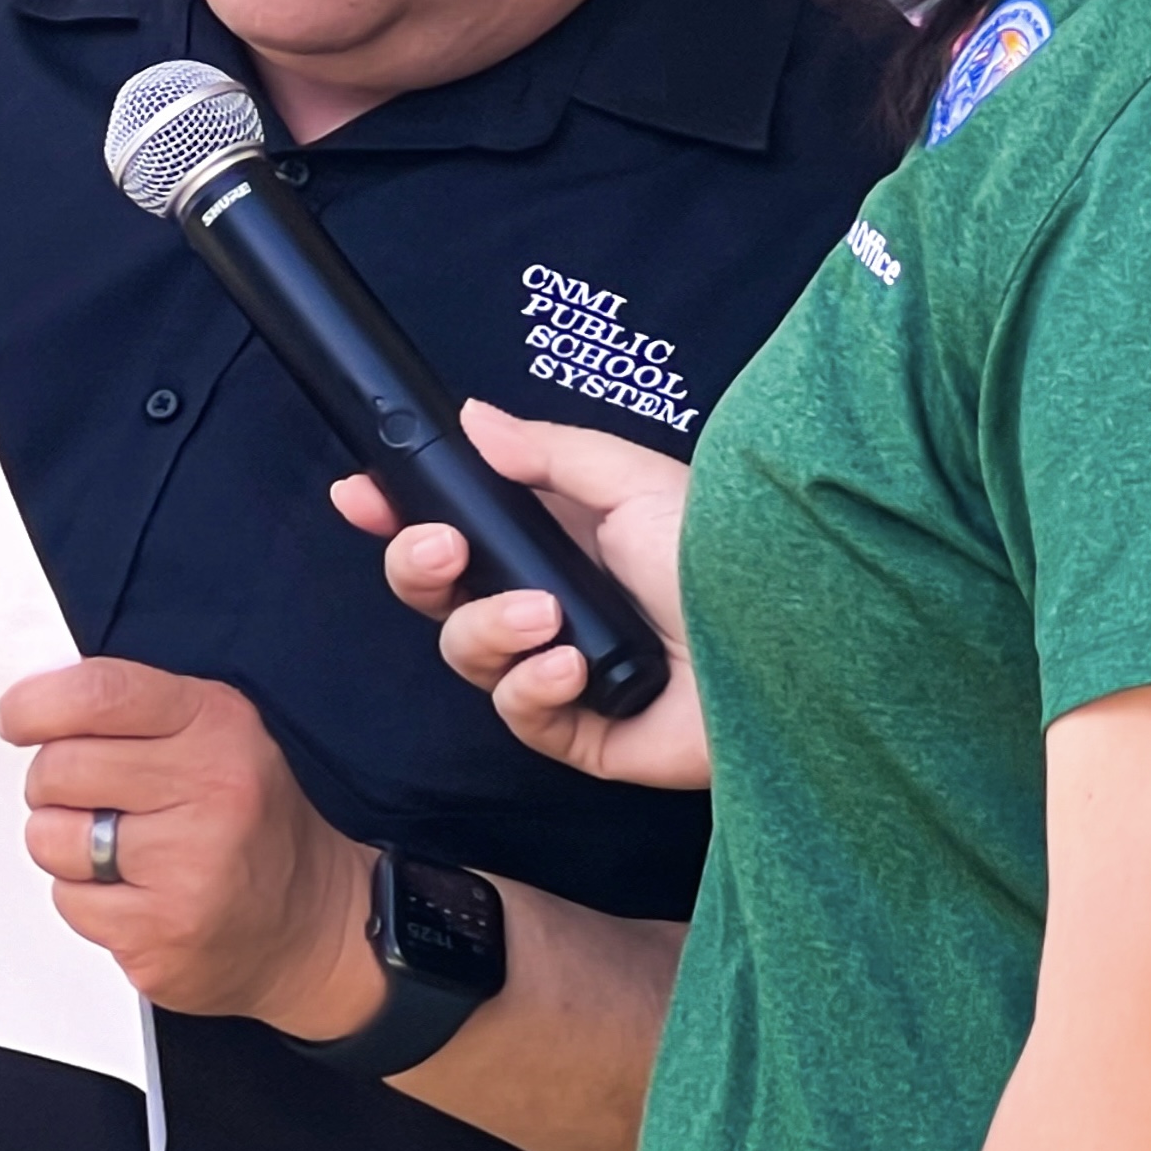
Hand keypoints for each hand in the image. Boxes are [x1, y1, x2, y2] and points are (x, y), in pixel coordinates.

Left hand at [0, 660, 382, 1038]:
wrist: (312, 923)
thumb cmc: (253, 822)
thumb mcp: (218, 732)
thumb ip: (135, 709)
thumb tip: (37, 701)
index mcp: (217, 727)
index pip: (99, 694)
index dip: (36, 704)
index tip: (16, 718)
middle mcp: (209, 793)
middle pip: (58, 769)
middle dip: (53, 783)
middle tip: (90, 797)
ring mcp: (187, 871)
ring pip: (49, 839)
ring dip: (65, 845)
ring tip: (119, 850)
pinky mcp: (160, 936)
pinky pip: (69, 902)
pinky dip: (87, 899)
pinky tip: (136, 893)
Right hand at [336, 400, 705, 787]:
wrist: (792, 644)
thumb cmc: (725, 556)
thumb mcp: (631, 481)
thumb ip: (544, 453)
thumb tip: (473, 418)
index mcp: (556, 539)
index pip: (454, 528)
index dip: (398, 515)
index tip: (359, 494)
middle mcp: (548, 603)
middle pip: (438, 595)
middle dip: (419, 567)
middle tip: (441, 549)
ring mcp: (561, 671)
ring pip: (466, 655)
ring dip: (488, 630)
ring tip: (542, 617)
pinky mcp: (583, 732)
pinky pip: (519, 715)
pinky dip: (530, 688)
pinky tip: (568, 666)